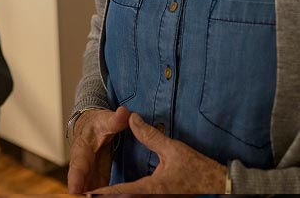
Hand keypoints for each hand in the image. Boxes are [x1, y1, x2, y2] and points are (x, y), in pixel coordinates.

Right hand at [67, 106, 129, 193]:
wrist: (90, 127)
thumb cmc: (96, 123)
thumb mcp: (105, 119)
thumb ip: (115, 119)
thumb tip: (124, 113)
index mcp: (81, 148)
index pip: (78, 165)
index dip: (76, 179)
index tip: (74, 191)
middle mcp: (81, 164)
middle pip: (79, 182)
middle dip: (81, 193)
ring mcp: (87, 173)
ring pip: (87, 189)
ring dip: (89, 195)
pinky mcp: (95, 180)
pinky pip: (96, 192)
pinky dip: (99, 196)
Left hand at [90, 112, 226, 193]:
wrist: (221, 187)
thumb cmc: (199, 170)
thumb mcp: (173, 150)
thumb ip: (149, 135)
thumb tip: (131, 118)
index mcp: (154, 188)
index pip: (123, 191)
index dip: (104, 193)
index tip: (88, 193)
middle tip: (86, 196)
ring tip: (97, 196)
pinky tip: (119, 196)